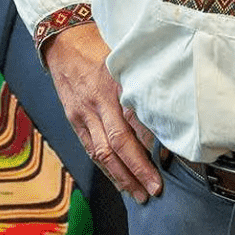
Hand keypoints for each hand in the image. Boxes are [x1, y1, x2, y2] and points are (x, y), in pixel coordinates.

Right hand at [44, 22, 161, 201]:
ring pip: (103, 152)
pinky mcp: (75, 120)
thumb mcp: (127, 55)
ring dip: (122, 176)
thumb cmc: (101, 45)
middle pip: (119, 142)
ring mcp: (84, 113)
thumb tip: (170, 104)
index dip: (152, 140)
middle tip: (155, 188)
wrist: (64, 41)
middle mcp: (99, 101)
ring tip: (139, 194)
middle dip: (138, 169)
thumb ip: (144, 79)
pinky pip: (90, 149)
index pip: (136, 118)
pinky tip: (118, 181)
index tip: (170, 157)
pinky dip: (105, 169)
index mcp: (117, 82)